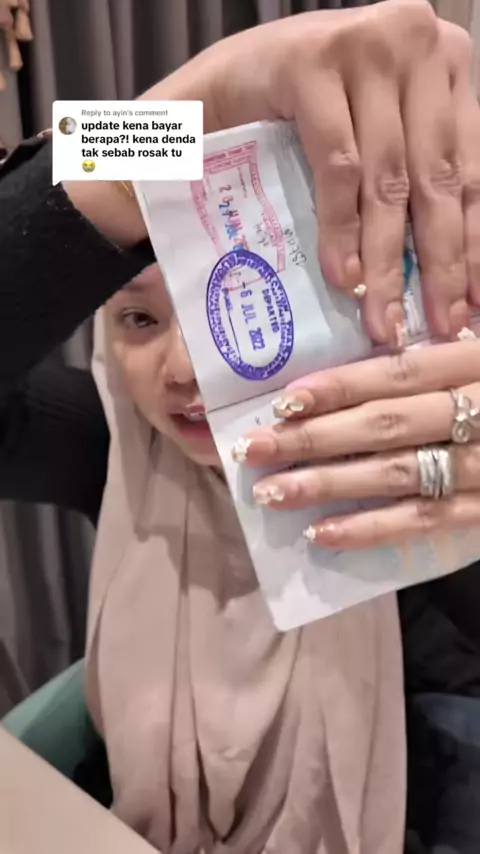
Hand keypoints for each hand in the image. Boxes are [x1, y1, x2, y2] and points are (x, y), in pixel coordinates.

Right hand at [68, 1, 479, 344]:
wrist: (216, 88)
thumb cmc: (298, 120)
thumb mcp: (373, 142)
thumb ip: (412, 183)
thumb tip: (446, 273)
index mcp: (445, 63)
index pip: (470, 169)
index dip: (472, 244)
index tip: (471, 304)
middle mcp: (415, 42)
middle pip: (436, 176)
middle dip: (437, 263)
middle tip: (437, 325)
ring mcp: (364, 48)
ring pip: (389, 178)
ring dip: (386, 260)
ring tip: (383, 317)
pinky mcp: (312, 62)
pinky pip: (339, 164)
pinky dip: (340, 226)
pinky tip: (343, 273)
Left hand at [233, 339, 479, 548]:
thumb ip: (454, 350)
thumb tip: (388, 345)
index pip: (402, 372)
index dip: (341, 385)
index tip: (284, 397)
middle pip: (385, 425)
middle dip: (313, 438)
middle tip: (252, 448)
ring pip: (396, 476)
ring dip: (327, 485)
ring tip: (271, 492)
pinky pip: (425, 523)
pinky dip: (371, 530)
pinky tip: (322, 535)